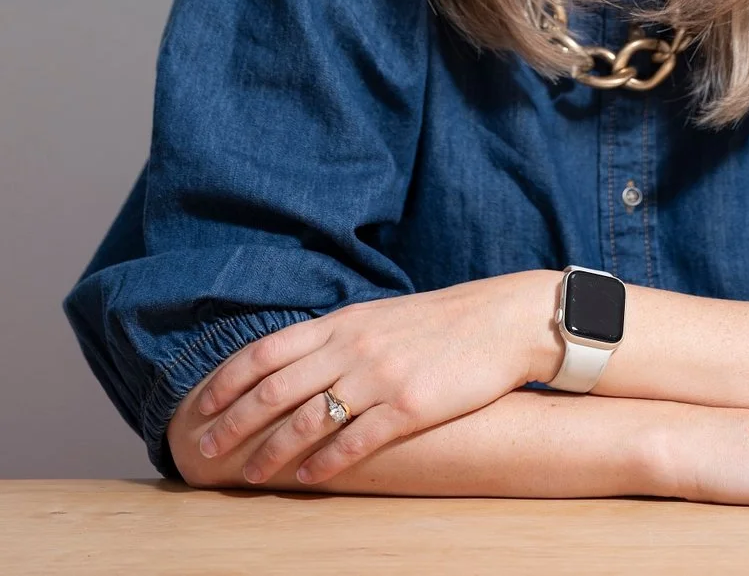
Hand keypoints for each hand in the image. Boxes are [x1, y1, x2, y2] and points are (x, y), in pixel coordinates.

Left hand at [189, 272, 542, 486]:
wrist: (500, 322)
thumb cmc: (440, 322)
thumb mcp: (380, 317)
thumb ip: (338, 336)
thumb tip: (294, 361)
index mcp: (344, 322)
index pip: (269, 350)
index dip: (229, 380)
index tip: (202, 406)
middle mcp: (354, 346)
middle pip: (277, 388)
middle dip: (234, 422)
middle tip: (205, 451)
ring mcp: (381, 377)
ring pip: (309, 418)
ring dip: (272, 451)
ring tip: (250, 476)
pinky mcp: (411, 406)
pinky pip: (357, 439)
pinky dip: (326, 462)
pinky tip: (308, 479)